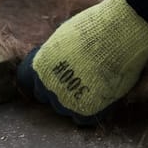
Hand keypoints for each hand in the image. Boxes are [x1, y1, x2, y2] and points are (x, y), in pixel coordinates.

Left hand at [16, 0, 147, 124]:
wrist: (121, 33)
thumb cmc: (96, 28)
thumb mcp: (63, 36)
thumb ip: (54, 54)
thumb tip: (54, 59)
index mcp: (39, 66)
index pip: (27, 81)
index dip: (40, 77)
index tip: (53, 74)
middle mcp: (48, 86)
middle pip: (46, 96)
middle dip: (59, 88)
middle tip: (79, 76)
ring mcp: (66, 101)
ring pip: (64, 109)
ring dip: (75, 99)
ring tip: (94, 81)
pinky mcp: (87, 110)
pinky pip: (83, 119)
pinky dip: (92, 110)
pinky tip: (101, 94)